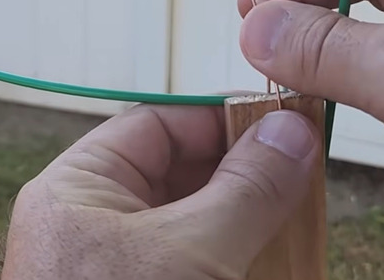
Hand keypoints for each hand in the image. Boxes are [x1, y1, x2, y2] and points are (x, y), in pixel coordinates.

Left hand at [0, 104, 321, 279]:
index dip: (219, 118)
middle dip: (243, 170)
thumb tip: (293, 128)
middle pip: (180, 172)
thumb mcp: (191, 252)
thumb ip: (246, 188)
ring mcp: (122, 265)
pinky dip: (238, 254)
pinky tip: (279, 254)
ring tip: (302, 209)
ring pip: (197, 219)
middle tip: (304, 167)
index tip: (281, 120)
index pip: (156, 125)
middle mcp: (96, 222)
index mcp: (79, 188)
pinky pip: (198, 260)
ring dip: (249, 215)